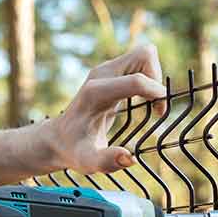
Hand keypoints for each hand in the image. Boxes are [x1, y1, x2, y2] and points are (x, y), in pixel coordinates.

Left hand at [42, 43, 168, 172]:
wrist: (58, 137)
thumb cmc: (74, 150)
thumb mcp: (87, 161)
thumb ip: (106, 161)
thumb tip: (130, 158)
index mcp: (96, 92)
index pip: (136, 80)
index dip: (156, 94)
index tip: (159, 113)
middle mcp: (101, 74)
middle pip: (144, 55)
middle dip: (157, 78)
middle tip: (155, 105)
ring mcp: (105, 70)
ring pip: (144, 55)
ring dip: (155, 77)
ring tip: (151, 103)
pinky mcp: (110, 72)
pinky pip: (140, 63)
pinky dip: (148, 78)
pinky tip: (142, 101)